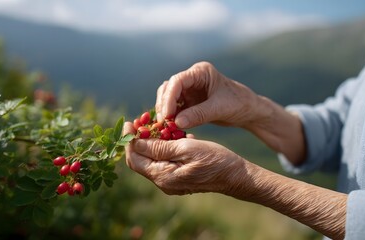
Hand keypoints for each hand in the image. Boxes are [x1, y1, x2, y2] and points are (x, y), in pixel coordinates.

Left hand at [124, 122, 249, 194]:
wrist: (235, 176)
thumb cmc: (214, 159)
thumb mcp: (186, 148)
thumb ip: (159, 147)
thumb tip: (136, 142)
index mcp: (163, 176)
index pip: (134, 159)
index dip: (129, 140)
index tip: (130, 122)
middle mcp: (163, 182)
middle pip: (140, 161)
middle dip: (137, 140)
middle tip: (139, 122)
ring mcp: (170, 182)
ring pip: (151, 161)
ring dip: (149, 143)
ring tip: (153, 126)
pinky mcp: (178, 178)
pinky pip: (162, 162)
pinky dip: (161, 148)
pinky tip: (168, 135)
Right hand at [156, 61, 259, 128]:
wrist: (248, 111)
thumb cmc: (238, 104)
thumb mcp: (220, 109)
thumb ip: (198, 115)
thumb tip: (176, 122)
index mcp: (200, 72)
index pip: (177, 81)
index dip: (169, 97)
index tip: (167, 115)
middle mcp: (192, 79)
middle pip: (168, 89)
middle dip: (164, 105)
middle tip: (163, 124)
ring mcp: (189, 90)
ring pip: (168, 99)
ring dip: (165, 112)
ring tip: (167, 128)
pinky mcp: (188, 103)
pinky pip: (174, 109)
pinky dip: (171, 118)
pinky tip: (171, 129)